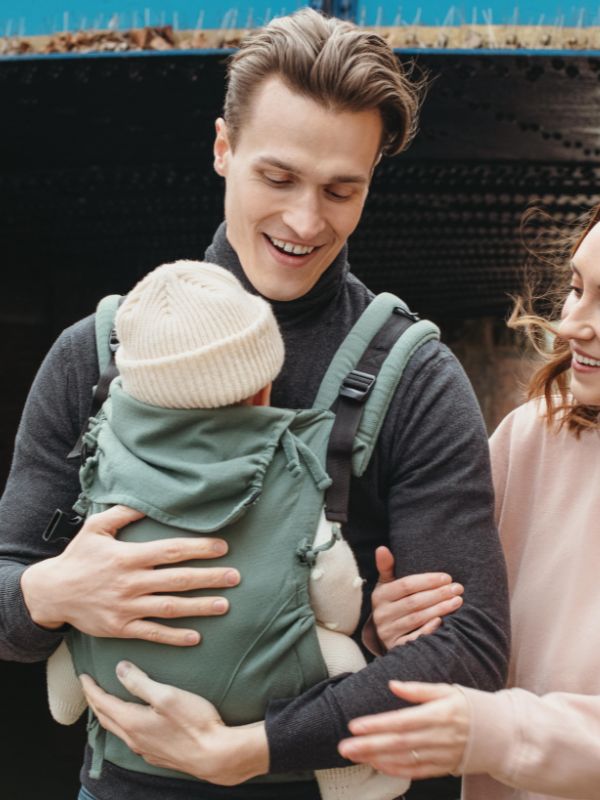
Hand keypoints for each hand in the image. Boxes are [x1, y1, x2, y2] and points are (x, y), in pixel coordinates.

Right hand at [21, 504, 239, 645]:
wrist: (51, 593)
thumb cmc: (78, 557)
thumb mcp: (96, 528)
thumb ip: (123, 512)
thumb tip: (148, 499)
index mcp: (128, 556)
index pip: (171, 551)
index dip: (199, 548)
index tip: (223, 547)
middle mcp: (131, 583)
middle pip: (178, 580)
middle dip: (209, 578)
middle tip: (235, 577)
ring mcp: (126, 608)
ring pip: (170, 608)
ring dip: (200, 607)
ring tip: (225, 605)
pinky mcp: (121, 628)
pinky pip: (152, 634)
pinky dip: (174, 636)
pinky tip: (196, 636)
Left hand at [81, 662, 268, 784]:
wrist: (215, 755)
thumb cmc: (194, 723)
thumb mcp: (167, 695)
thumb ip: (140, 682)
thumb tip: (120, 668)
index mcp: (132, 722)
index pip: (103, 703)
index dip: (91, 688)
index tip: (83, 676)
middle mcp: (134, 738)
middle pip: (106, 717)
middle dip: (95, 701)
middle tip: (89, 688)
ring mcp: (145, 749)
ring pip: (117, 730)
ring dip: (107, 714)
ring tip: (106, 703)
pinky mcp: (157, 755)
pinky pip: (131, 738)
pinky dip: (123, 725)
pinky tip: (131, 722)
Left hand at [338, 681, 469, 777]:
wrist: (503, 734)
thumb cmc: (471, 706)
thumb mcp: (447, 690)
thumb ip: (418, 690)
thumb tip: (392, 685)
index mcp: (439, 714)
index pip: (401, 721)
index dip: (377, 725)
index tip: (355, 725)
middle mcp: (439, 737)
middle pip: (398, 743)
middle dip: (369, 745)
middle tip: (345, 746)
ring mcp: (441, 755)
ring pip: (404, 759)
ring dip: (377, 758)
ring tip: (355, 755)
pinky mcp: (444, 768)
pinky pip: (416, 772)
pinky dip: (395, 770)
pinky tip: (377, 765)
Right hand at [371, 547, 463, 648]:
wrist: (386, 632)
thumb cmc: (392, 602)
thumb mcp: (387, 585)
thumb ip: (386, 567)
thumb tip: (381, 548)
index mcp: (379, 596)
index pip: (405, 585)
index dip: (427, 580)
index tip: (447, 577)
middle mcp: (381, 614)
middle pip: (413, 602)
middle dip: (438, 594)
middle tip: (458, 589)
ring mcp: (388, 632)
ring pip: (416, 618)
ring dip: (439, 609)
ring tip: (457, 601)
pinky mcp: (396, 647)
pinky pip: (414, 639)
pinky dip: (428, 630)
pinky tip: (443, 622)